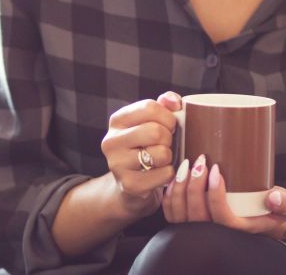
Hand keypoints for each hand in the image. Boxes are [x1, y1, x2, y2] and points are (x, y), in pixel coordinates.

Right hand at [101, 91, 182, 218]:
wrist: (132, 183)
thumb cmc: (146, 146)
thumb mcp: (153, 121)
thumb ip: (165, 105)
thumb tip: (173, 101)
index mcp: (117, 120)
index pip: (150, 108)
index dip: (168, 117)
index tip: (169, 126)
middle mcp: (111, 140)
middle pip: (156, 131)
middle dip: (169, 139)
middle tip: (165, 144)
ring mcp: (117, 164)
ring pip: (162, 154)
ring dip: (169, 157)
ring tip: (160, 159)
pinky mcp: (129, 184)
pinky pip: (165, 174)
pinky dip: (170, 174)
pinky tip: (159, 173)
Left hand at [162, 160, 285, 248]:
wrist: (264, 217)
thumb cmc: (275, 209)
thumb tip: (274, 198)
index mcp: (238, 230)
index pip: (220, 217)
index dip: (214, 194)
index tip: (216, 169)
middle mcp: (216, 233)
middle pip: (196, 213)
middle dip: (194, 184)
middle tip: (200, 160)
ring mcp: (199, 229)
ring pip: (180, 212)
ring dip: (179, 186)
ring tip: (187, 164)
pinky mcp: (189, 222)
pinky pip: (171, 212)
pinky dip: (169, 193)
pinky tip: (175, 176)